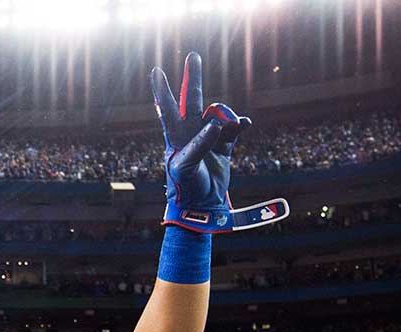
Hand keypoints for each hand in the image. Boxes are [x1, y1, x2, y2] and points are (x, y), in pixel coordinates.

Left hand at [150, 53, 250, 232]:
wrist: (202, 206)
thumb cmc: (187, 187)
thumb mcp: (187, 166)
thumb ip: (199, 144)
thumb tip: (215, 125)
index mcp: (175, 137)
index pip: (167, 109)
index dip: (162, 90)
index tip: (156, 71)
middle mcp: (190, 133)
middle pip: (191, 100)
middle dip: (193, 78)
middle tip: (193, 57)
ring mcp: (207, 138)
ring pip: (218, 115)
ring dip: (227, 117)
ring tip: (235, 126)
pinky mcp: (223, 147)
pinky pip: (233, 130)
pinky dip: (239, 126)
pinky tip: (245, 126)